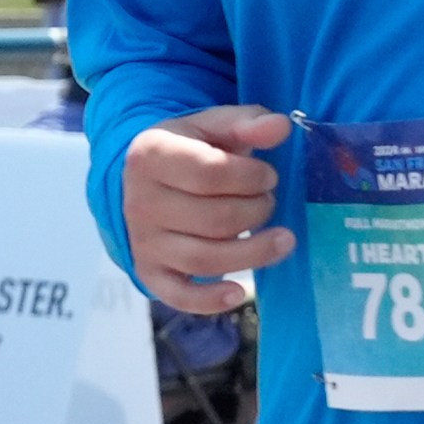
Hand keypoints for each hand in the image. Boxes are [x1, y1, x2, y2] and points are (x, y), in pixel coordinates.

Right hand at [122, 105, 295, 313]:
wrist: (141, 181)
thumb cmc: (187, 150)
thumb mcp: (211, 127)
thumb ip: (246, 123)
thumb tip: (281, 127)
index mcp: (151, 156)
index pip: (212, 172)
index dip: (252, 176)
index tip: (268, 175)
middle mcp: (140, 202)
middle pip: (216, 219)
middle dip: (257, 211)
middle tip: (268, 202)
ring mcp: (144, 242)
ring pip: (206, 259)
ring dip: (254, 252)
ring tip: (282, 240)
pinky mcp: (150, 273)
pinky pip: (179, 295)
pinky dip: (210, 300)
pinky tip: (240, 292)